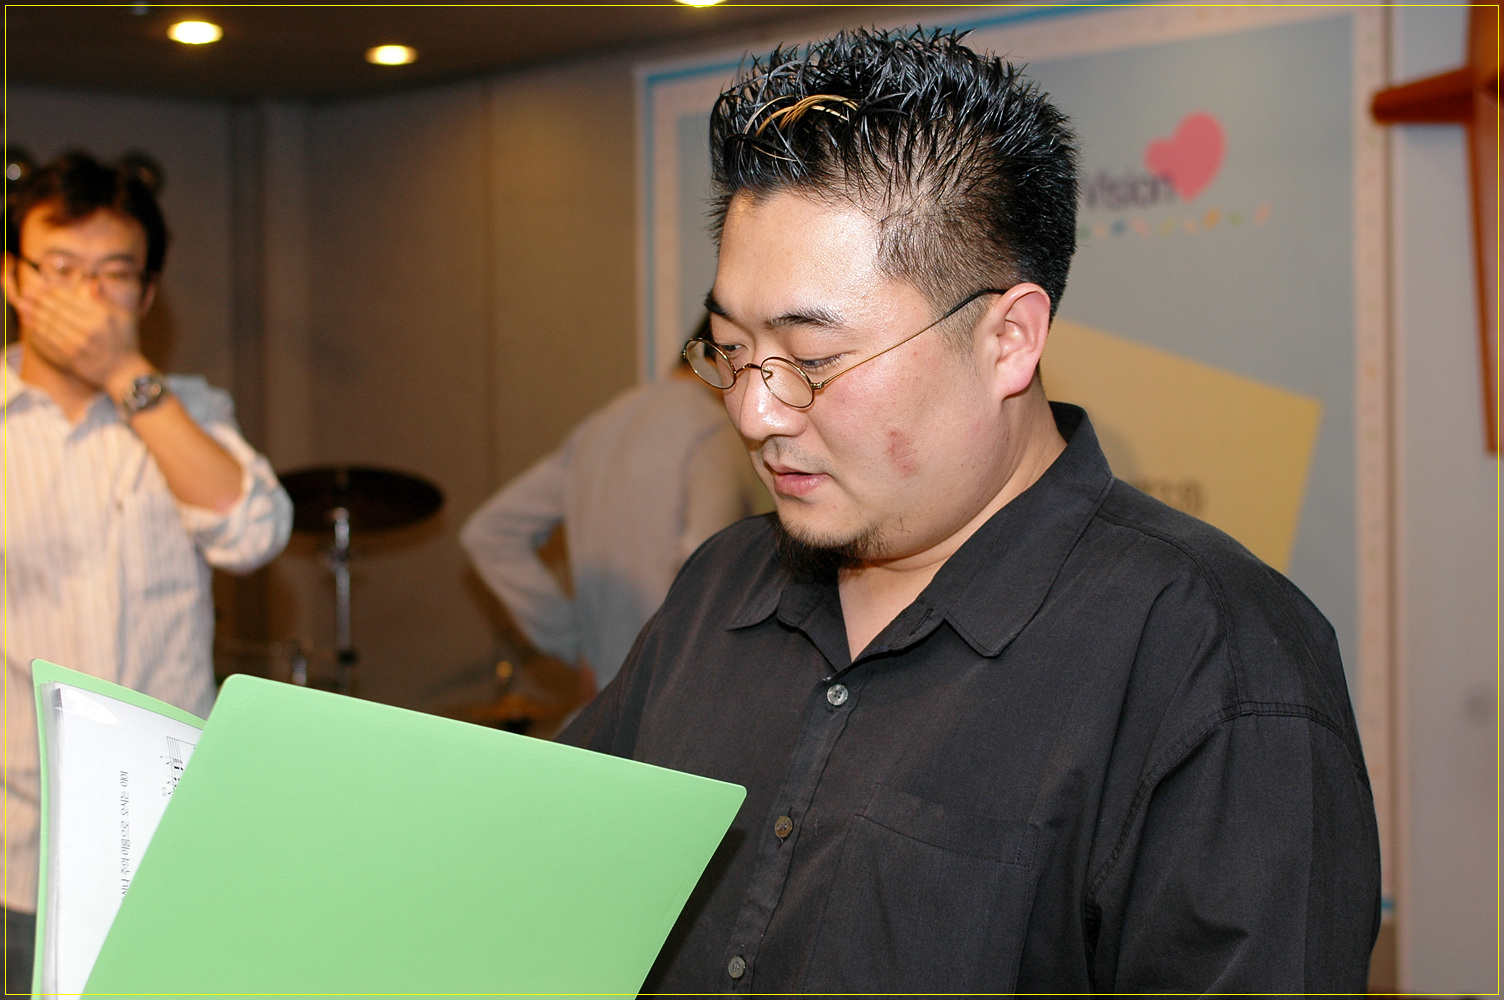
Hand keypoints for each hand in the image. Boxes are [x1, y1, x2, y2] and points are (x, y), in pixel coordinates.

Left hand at [8, 278, 145, 389]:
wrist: (124, 373)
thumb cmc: (127, 343)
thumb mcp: (125, 317)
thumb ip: (106, 299)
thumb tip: (92, 282)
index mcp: (101, 316)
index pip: (71, 299)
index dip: (54, 291)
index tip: (43, 286)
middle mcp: (89, 329)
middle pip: (57, 310)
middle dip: (40, 300)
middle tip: (29, 293)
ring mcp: (78, 344)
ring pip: (51, 325)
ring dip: (35, 314)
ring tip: (25, 306)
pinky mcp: (71, 357)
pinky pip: (50, 341)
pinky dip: (38, 331)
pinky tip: (31, 324)